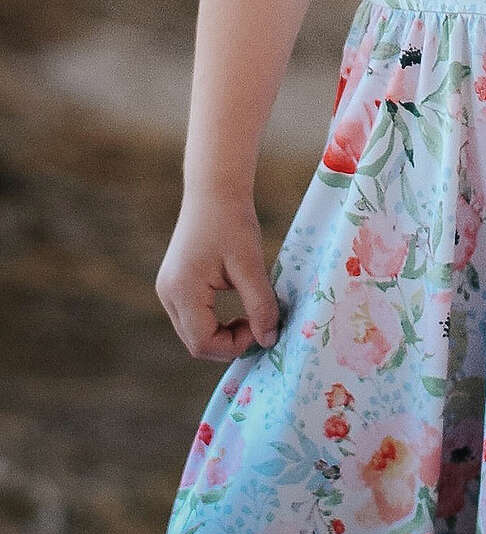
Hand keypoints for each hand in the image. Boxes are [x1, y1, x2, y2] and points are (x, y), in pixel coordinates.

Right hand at [156, 189, 280, 361]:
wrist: (214, 189)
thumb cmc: (233, 221)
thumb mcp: (251, 263)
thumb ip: (260, 304)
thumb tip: (269, 340)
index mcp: (181, 290)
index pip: (202, 343)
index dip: (235, 345)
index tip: (261, 326)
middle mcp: (168, 294)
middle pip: (195, 342)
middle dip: (229, 341)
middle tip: (259, 323)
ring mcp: (167, 289)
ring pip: (193, 331)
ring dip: (222, 331)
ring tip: (251, 312)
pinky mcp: (174, 283)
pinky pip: (192, 316)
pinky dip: (214, 319)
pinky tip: (237, 303)